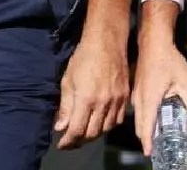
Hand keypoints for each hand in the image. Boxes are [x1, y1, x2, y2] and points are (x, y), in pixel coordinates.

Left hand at [54, 0, 130, 149]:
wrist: (107, 41)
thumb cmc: (83, 57)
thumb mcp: (68, 80)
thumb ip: (65, 106)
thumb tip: (60, 127)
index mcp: (86, 99)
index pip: (77, 130)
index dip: (68, 141)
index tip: (62, 144)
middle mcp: (103, 103)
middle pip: (92, 133)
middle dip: (80, 140)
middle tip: (72, 140)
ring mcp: (117, 100)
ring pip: (106, 129)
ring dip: (94, 134)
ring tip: (85, 132)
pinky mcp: (126, 96)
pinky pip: (118, 120)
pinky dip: (108, 125)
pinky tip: (101, 122)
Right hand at [132, 37, 186, 155]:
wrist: (153, 41)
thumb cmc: (168, 59)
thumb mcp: (184, 80)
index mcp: (149, 98)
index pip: (146, 125)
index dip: (147, 141)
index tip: (149, 153)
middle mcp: (139, 98)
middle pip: (139, 124)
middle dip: (146, 138)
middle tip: (156, 148)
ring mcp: (136, 93)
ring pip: (138, 117)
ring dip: (144, 128)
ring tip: (156, 136)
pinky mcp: (136, 88)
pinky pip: (138, 109)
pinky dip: (144, 118)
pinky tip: (153, 118)